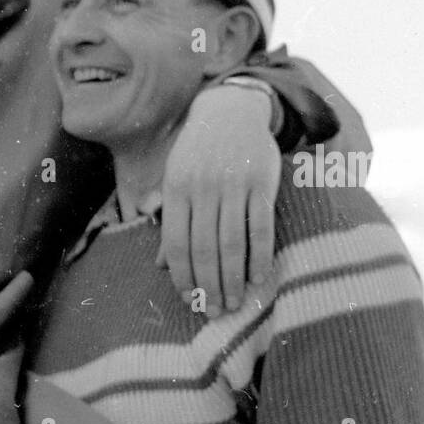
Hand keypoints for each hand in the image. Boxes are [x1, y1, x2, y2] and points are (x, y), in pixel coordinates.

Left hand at [158, 85, 280, 314]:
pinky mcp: (262, 182)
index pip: (177, 244)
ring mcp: (233, 185)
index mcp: (176, 189)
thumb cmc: (197, 154)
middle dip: (208, 286)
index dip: (182, 276)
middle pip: (204, 249)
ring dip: (233, 278)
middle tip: (213, 312)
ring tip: (235, 303)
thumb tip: (161, 266)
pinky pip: (261, 226)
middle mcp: (203, 188)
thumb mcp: (174, 180)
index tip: (188, 300)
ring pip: (232, 242)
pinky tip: (258, 278)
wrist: (230, 111)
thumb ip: (168, 222)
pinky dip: (259, 255)